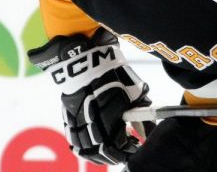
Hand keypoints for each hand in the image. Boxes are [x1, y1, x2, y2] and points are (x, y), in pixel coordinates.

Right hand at [28, 28, 152, 164]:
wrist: (85, 59)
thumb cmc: (114, 73)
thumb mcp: (133, 91)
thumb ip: (141, 112)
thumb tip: (148, 130)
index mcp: (109, 113)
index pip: (119, 144)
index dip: (129, 150)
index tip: (136, 146)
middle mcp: (91, 119)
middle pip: (102, 151)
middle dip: (116, 155)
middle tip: (126, 152)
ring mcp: (77, 120)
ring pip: (86, 149)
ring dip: (99, 156)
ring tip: (110, 155)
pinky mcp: (68, 117)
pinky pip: (73, 141)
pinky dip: (83, 149)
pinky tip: (92, 151)